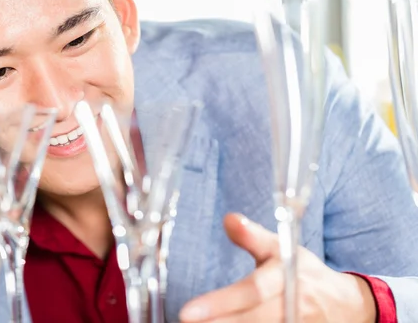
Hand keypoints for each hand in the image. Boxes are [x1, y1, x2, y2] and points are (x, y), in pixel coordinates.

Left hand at [179, 213, 375, 322]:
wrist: (346, 305)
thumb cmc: (305, 272)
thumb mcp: (283, 247)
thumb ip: (252, 236)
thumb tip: (228, 218)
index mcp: (288, 277)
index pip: (253, 291)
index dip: (222, 302)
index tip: (189, 310)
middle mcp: (293, 306)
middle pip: (252, 319)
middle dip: (218, 322)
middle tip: (185, 320)